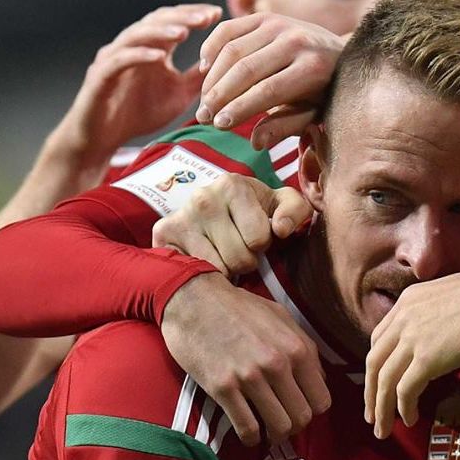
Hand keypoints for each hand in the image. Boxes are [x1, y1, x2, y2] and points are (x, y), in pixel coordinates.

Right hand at [54, 4, 221, 163]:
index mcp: (151, 49)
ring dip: (161, 32)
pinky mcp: (100, 76)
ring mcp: (114, 59)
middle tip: (207, 17)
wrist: (103, 139)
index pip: (173, 21)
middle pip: (157, 21)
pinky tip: (158, 56)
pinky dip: (139, 55)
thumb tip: (227, 63)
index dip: (193, 14)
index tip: (218, 13)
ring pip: (137, 35)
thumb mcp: (179, 94)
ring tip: (185, 32)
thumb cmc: (139, 113)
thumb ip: (199, 77)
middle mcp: (131, 47)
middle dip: (182, 17)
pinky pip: (120, 60)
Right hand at [152, 173, 313, 275]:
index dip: (263, 244)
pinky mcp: (163, 236)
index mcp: (232, 185)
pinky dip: (206, 273)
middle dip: (247, 259)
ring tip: (224, 252)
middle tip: (239, 247)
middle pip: (240, 258)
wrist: (212, 209)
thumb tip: (281, 229)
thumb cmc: (255, 209)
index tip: (256, 234)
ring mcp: (180, 218)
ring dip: (227, 269)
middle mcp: (202, 198)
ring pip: (218, 269)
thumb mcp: (282, 204)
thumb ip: (296, 210)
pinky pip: (196, 274)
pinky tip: (207, 258)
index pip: (259, 238)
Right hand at [159, 274, 330, 444]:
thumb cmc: (240, 307)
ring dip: (275, 435)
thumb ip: (304, 349)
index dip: (312, 409)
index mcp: (298, 348)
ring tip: (267, 430)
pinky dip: (250, 437)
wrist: (193, 299)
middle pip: (302, 417)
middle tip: (282, 422)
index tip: (298, 408)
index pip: (321, 400)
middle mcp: (277, 364)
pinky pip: (246, 427)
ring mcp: (249, 377)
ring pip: (279, 427)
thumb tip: (319, 380)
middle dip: (295, 425)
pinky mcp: (221, 387)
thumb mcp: (282, 318)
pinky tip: (248, 433)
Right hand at [196, 13, 344, 147]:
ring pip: (232, 50)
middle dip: (220, 96)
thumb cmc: (324, 91)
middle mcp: (297, 41)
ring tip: (204, 102)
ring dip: (212, 78)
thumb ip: (285, 126)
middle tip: (203, 117)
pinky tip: (204, 72)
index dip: (240, 107)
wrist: (339, 53)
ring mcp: (280, 24)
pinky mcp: (265, 16)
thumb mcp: (312, 113)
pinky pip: (227, 30)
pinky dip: (210, 49)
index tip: (218, 124)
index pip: (268, 90)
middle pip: (246, 69)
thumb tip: (256, 142)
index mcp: (313, 68)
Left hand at [366, 268, 459, 437]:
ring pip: (384, 380)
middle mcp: (403, 319)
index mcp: (408, 301)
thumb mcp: (452, 295)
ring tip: (382, 429)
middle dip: (370, 391)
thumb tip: (443, 331)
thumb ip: (437, 312)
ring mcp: (413, 339)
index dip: (376, 364)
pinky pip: (405, 390)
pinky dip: (403, 409)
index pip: (379, 338)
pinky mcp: (427, 359)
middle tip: (371, 413)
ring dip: (381, 408)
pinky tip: (409, 419)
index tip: (379, 382)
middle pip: (374, 362)